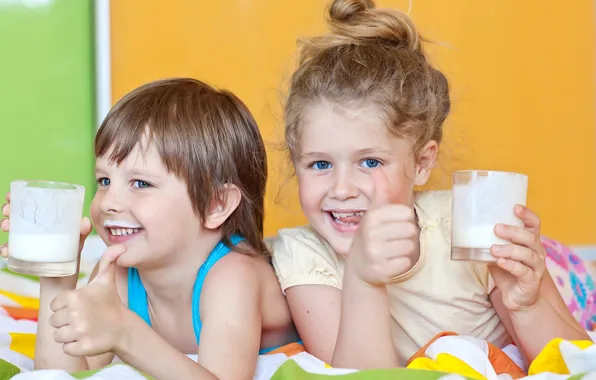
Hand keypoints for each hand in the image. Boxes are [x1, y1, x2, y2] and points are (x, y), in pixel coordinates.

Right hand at [1, 192, 92, 263]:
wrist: (63, 281)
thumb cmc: (71, 258)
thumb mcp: (77, 243)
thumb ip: (81, 233)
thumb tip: (85, 222)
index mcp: (48, 222)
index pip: (31, 205)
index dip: (18, 198)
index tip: (10, 196)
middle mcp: (35, 230)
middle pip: (17, 214)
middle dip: (9, 210)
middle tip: (8, 211)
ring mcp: (28, 242)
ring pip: (11, 229)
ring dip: (6, 225)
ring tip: (7, 227)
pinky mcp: (23, 256)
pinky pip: (10, 250)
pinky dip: (5, 248)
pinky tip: (6, 250)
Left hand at [50, 244, 127, 355]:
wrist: (124, 327)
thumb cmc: (110, 302)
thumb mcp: (106, 280)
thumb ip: (107, 261)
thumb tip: (119, 246)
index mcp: (75, 297)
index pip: (54, 305)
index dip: (64, 307)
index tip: (78, 307)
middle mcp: (74, 314)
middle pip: (54, 321)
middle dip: (66, 321)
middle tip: (82, 318)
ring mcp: (78, 332)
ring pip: (58, 336)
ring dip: (68, 334)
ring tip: (83, 329)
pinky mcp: (81, 347)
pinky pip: (66, 348)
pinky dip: (74, 346)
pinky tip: (86, 339)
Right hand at [347, 169, 419, 285]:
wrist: (359, 267)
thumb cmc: (371, 235)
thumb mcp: (373, 213)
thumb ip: (379, 191)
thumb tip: (377, 170)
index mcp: (372, 217)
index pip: (407, 214)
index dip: (404, 220)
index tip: (393, 225)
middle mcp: (372, 234)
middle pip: (411, 230)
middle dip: (406, 235)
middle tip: (393, 239)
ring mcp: (375, 254)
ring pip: (410, 247)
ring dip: (404, 250)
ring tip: (392, 250)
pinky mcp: (381, 270)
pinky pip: (406, 263)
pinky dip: (401, 264)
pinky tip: (390, 262)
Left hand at [488, 205, 545, 310]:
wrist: (517, 298)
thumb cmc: (508, 271)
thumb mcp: (498, 254)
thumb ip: (491, 242)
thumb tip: (470, 229)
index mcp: (530, 243)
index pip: (534, 225)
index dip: (527, 215)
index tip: (515, 207)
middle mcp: (537, 253)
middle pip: (530, 238)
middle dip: (513, 231)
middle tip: (496, 228)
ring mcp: (537, 268)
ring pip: (527, 255)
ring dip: (509, 249)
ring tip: (493, 248)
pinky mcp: (532, 281)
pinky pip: (523, 271)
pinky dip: (511, 265)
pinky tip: (499, 262)